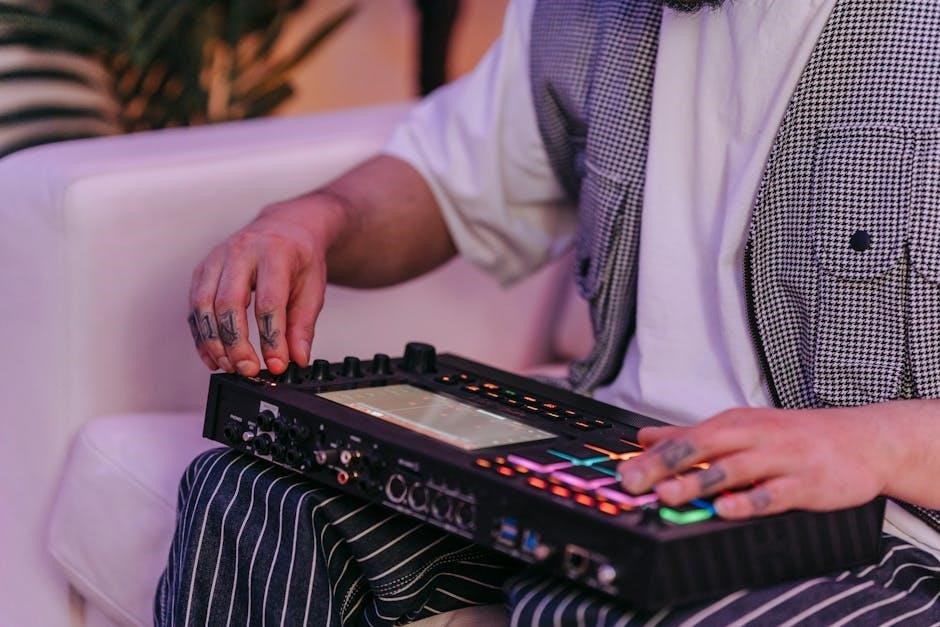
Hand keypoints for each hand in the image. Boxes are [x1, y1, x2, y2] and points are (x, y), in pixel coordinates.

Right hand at [188, 193, 346, 375]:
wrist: (286, 227)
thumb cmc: (300, 257)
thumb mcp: (313, 288)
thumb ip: (303, 325)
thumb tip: (296, 358)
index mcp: (275, 252)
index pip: (269, 302)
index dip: (271, 338)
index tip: (277, 364)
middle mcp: (241, 251)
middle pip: (229, 304)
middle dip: (236, 343)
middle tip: (247, 370)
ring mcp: (217, 259)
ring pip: (204, 305)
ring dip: (214, 342)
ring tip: (229, 366)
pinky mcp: (202, 270)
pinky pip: (195, 306)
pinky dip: (201, 335)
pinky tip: (212, 356)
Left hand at [616, 407, 893, 519]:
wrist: (860, 439)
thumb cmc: (793, 436)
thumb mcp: (740, 427)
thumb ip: (690, 435)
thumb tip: (645, 438)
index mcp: (734, 424)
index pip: (685, 439)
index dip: (652, 458)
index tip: (623, 473)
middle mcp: (753, 437)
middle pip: (702, 449)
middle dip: (665, 467)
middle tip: (636, 483)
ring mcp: (779, 459)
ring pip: (733, 470)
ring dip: (698, 482)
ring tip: (669, 495)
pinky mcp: (804, 483)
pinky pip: (772, 493)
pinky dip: (748, 501)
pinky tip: (725, 509)